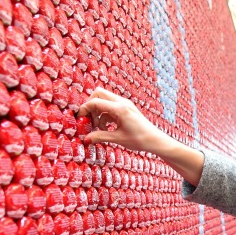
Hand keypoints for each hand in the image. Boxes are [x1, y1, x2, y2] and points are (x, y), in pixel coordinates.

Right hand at [76, 87, 203, 185]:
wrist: (155, 140)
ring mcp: (124, 104)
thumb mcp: (117, 139)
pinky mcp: (126, 108)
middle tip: (90, 120)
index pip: (96, 102)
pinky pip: (110, 106)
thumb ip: (100, 137)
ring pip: (104, 99)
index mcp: (120, 108)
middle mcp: (122, 102)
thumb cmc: (139, 140)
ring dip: (97, 111)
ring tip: (99, 127)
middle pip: (98, 94)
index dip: (85, 109)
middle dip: (90, 106)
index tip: (80, 119)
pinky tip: (106, 127)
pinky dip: (104, 114)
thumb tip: (85, 139)